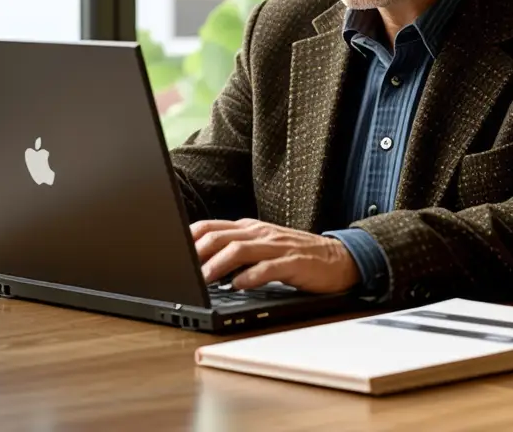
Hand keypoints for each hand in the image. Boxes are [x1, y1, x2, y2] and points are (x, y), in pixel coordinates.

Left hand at [190, 218, 359, 293]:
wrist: (340, 258)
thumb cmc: (297, 256)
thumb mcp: (263, 247)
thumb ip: (236, 249)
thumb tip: (200, 261)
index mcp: (250, 228)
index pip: (210, 226)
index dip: (188, 238)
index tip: (171, 252)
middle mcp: (260, 233)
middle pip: (220, 236)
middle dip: (197, 253)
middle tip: (181, 270)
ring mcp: (277, 246)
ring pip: (239, 249)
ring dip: (217, 265)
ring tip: (203, 280)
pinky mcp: (294, 263)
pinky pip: (269, 267)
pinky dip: (250, 276)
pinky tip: (239, 286)